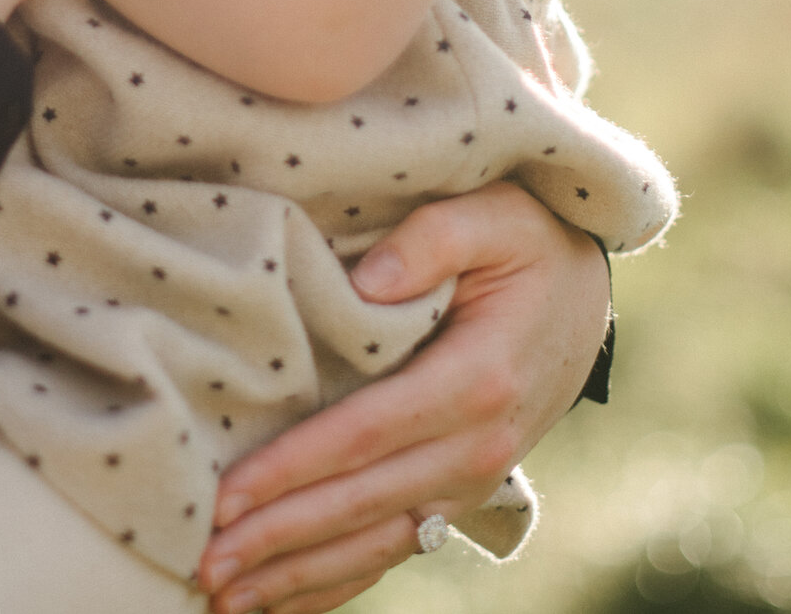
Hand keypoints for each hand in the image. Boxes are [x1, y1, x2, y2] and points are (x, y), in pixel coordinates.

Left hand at [195, 184, 610, 613]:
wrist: (585, 294)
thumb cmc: (525, 241)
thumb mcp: (493, 215)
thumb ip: (434, 236)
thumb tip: (367, 280)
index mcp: (477, 379)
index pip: (366, 435)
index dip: (293, 469)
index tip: (227, 496)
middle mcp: (480, 446)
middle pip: (363, 503)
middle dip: (280, 537)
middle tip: (205, 561)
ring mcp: (474, 480)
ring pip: (378, 544)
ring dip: (300, 575)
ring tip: (225, 597)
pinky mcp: (463, 495)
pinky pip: (399, 550)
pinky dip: (340, 583)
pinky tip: (281, 604)